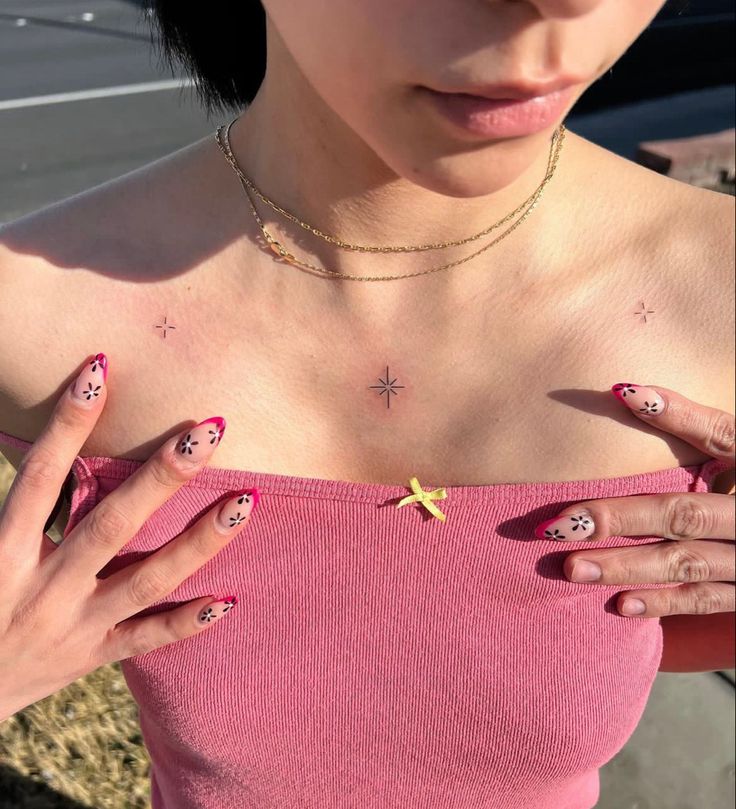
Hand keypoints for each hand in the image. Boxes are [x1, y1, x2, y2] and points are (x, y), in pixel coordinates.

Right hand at [0, 353, 258, 720]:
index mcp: (2, 552)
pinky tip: (230, 600)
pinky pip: (147, 640)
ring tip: (246, 502)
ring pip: (147, 580)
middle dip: (162, 477)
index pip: (40, 475)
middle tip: (209, 431)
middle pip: (111, 524)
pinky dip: (186, 623)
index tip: (101, 368)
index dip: (69, 422)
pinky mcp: (92, 657)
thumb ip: (16, 504)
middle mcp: (43, 587)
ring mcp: (74, 626)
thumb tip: (42, 455)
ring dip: (199, 542)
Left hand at [534, 383, 733, 617]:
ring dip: (628, 567)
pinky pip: (705, 601)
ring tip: (573, 568)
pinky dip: (664, 603)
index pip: (719, 435)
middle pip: (684, 514)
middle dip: (620, 521)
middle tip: (560, 527)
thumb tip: (623, 391)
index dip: (676, 418)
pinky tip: (620, 605)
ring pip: (686, 564)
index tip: (620, 396)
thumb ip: (691, 421)